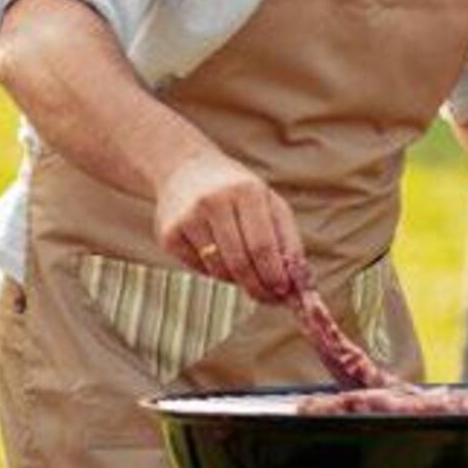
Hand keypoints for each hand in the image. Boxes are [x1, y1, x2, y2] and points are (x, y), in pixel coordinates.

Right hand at [153, 149, 303, 302]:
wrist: (185, 169)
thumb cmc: (239, 192)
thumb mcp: (268, 203)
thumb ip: (287, 240)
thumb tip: (299, 283)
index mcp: (246, 192)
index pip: (263, 245)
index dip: (274, 273)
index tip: (284, 291)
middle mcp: (214, 202)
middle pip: (240, 261)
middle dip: (258, 286)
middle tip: (268, 297)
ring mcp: (188, 218)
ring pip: (219, 269)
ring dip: (237, 280)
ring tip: (247, 274)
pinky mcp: (168, 234)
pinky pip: (198, 268)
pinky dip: (214, 271)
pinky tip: (218, 256)